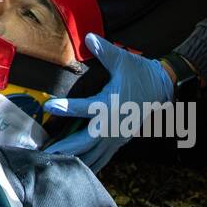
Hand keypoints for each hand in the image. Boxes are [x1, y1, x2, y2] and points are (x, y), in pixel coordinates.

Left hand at [42, 33, 173, 172]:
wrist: (163, 88)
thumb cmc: (140, 73)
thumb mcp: (123, 60)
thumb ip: (105, 51)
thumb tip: (89, 37)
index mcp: (111, 104)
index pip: (85, 107)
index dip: (66, 107)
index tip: (48, 106)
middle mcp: (113, 124)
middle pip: (85, 141)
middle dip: (64, 148)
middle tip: (43, 153)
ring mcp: (117, 136)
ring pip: (93, 154)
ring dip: (74, 160)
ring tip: (53, 164)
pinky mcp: (120, 141)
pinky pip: (102, 157)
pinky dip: (89, 164)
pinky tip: (75, 169)